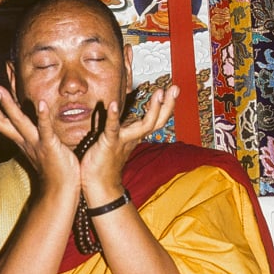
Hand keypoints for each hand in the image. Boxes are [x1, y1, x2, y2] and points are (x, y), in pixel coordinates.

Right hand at [0, 86, 79, 195]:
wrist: (62, 190)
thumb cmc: (55, 170)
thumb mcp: (40, 150)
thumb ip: (35, 137)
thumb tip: (33, 125)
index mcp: (22, 142)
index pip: (3, 123)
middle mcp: (25, 142)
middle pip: (3, 122)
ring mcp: (36, 143)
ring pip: (18, 122)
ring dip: (8, 105)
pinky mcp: (50, 146)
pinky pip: (45, 129)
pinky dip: (42, 116)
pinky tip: (41, 103)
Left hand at [80, 85, 178, 202]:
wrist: (99, 185)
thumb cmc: (104, 163)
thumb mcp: (117, 140)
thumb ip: (122, 127)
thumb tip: (121, 110)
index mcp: (135, 136)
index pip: (156, 120)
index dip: (166, 106)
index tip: (173, 90)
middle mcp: (133, 137)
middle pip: (156, 121)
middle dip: (167, 105)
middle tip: (175, 88)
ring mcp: (123, 140)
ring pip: (144, 126)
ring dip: (153, 110)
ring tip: (159, 93)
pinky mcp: (109, 143)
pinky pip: (112, 128)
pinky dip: (114, 116)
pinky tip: (114, 104)